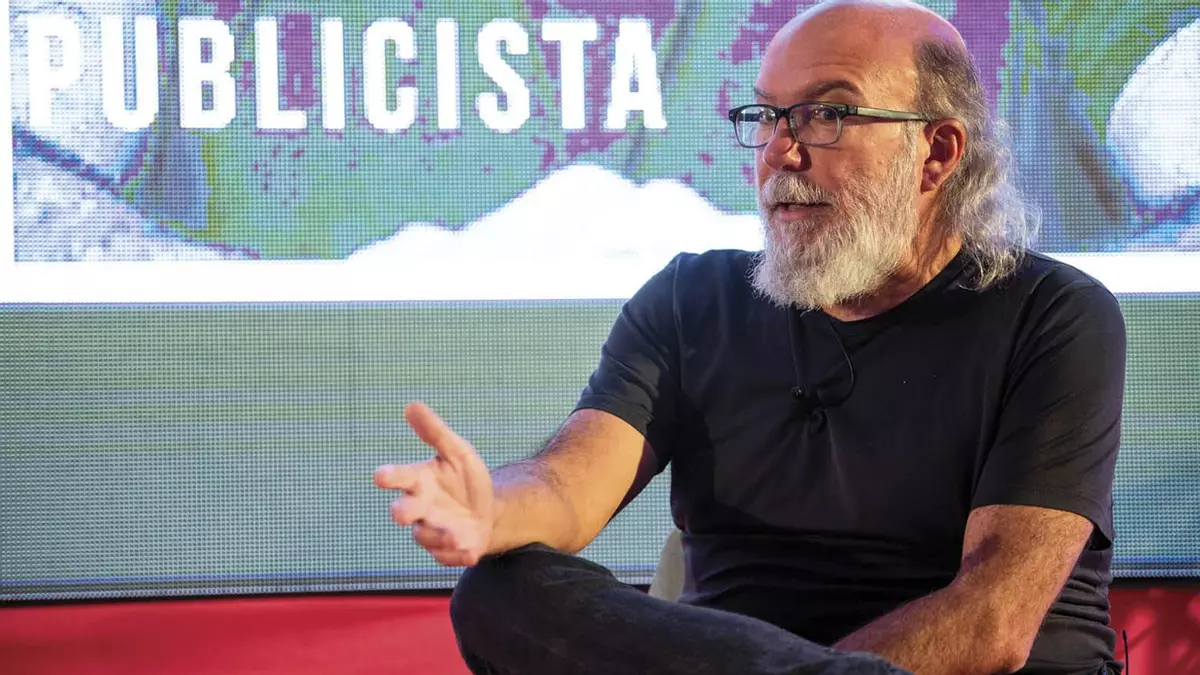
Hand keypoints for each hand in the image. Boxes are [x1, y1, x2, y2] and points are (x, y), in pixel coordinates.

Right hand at [374, 402, 494, 566]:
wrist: (490, 510)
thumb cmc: (465, 479)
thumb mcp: (457, 452)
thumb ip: (435, 432)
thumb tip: (412, 405)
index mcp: (419, 481)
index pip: (399, 477)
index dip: (389, 476)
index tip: (381, 475)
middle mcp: (421, 508)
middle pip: (403, 511)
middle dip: (402, 512)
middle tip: (401, 513)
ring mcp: (433, 531)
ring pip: (425, 536)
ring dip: (438, 534)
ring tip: (456, 533)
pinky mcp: (448, 550)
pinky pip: (447, 556)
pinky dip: (457, 555)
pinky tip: (470, 552)